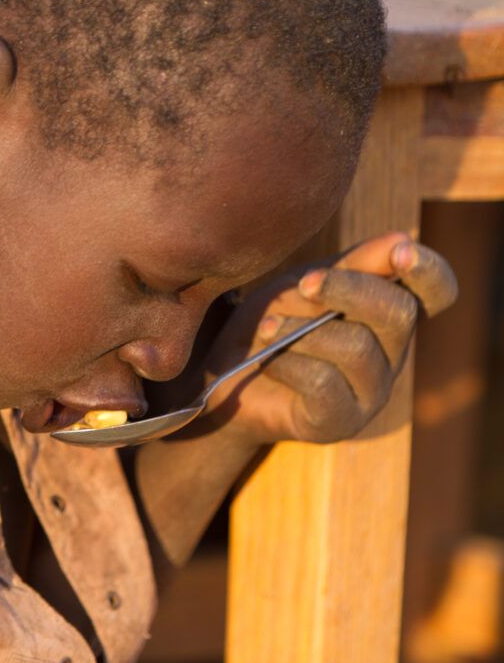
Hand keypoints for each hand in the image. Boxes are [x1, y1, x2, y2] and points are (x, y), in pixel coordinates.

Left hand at [203, 231, 456, 447]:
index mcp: (388, 313)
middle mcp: (391, 354)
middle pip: (398, 314)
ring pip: (356, 349)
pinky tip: (268, 359)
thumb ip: (353, 266)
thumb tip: (402, 240)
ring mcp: (370, 392)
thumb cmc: (273, 320)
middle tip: (305, 282)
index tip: (401, 252)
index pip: (437, 293)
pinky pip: (323, 383)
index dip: (429, 271)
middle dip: (350, 290)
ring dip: (303, 330)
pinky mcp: (339, 422)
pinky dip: (289, 363)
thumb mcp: (306, 283)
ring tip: (267, 326)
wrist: (226, 374)